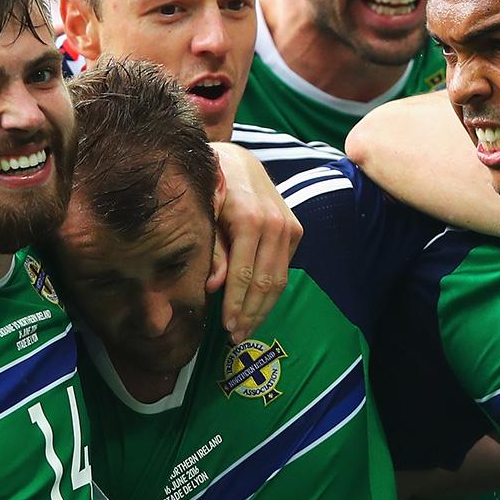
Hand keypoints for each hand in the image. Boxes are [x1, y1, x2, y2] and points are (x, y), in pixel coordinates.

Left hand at [210, 144, 303, 340]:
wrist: (238, 161)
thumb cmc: (212, 186)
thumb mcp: (205, 212)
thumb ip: (212, 249)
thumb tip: (213, 286)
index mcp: (250, 219)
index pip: (244, 274)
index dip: (236, 304)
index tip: (226, 326)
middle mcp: (275, 223)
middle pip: (265, 282)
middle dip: (250, 313)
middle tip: (236, 337)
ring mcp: (288, 227)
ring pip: (279, 279)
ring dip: (263, 309)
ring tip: (247, 329)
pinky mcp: (295, 230)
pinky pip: (284, 269)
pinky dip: (272, 292)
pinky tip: (258, 307)